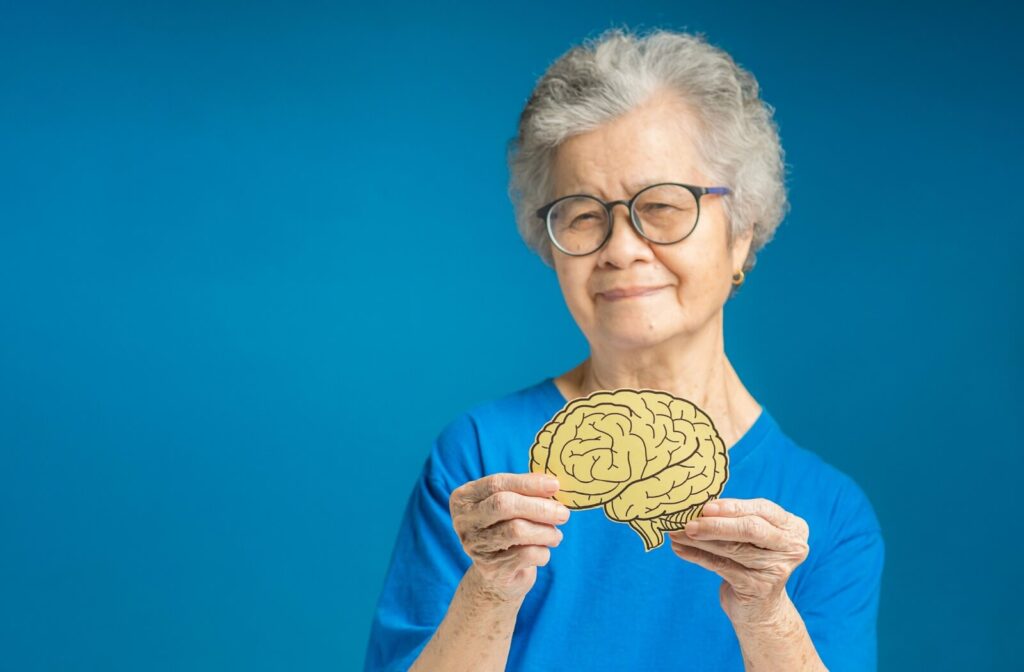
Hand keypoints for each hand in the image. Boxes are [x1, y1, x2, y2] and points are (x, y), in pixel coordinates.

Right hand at [450, 473, 570, 602]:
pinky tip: (544, 551)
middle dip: (539, 507)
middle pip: (504, 505)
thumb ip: (524, 491)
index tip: (554, 485)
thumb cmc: (505, 529)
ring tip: (556, 535)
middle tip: (563, 513)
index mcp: (464, 498)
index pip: (496, 483)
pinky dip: (543, 551)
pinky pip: (525, 554)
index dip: (528, 483)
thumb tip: (551, 484)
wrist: (496, 575)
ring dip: (545, 531)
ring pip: (517, 530)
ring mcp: (474, 546)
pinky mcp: (490, 569)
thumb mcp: (509, 506)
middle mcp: (464, 521)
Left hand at [668, 497, 809, 625]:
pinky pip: (721, 566)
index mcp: (793, 527)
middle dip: (716, 525)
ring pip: (732, 548)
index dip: (733, 507)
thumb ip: (736, 520)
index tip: (705, 507)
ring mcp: (776, 569)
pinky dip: (697, 556)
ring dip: (700, 540)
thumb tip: (697, 506)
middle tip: (688, 523)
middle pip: (750, 529)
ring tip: (676, 533)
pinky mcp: (759, 587)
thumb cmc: (752, 561)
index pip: (762, 509)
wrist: (761, 608)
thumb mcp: (753, 538)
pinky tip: (680, 550)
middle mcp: (791, 547)